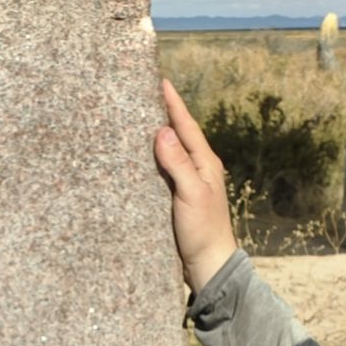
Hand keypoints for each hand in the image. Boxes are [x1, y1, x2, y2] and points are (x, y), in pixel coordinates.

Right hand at [155, 79, 235, 292]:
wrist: (207, 264)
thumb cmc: (204, 231)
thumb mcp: (191, 194)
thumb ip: (178, 163)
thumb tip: (163, 131)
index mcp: (205, 163)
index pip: (186, 126)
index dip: (173, 104)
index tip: (161, 81)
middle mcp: (197, 169)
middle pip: (178, 134)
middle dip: (163, 112)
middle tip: (145, 92)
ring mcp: (187, 183)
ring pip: (170, 151)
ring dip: (156, 134)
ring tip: (137, 116)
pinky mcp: (176, 198)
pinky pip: (162, 170)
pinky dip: (151, 158)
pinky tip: (139, 155)